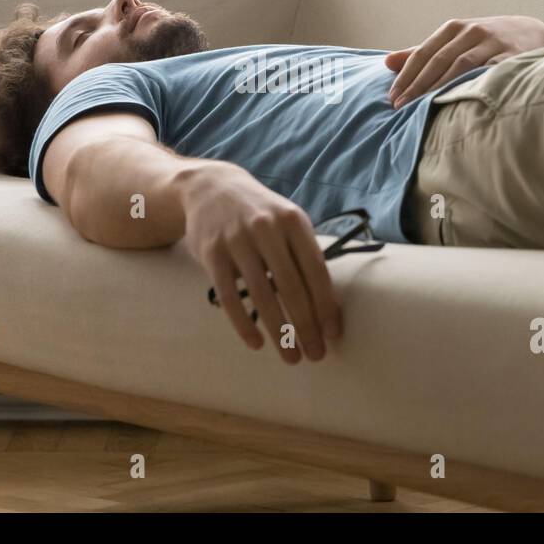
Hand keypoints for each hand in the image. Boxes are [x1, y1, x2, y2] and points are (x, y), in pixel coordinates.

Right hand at [178, 161, 341, 363]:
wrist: (210, 187)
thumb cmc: (260, 213)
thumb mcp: (286, 220)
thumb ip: (304, 254)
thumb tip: (327, 306)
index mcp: (292, 220)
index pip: (315, 269)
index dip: (326, 304)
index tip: (333, 334)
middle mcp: (266, 228)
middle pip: (291, 287)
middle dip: (306, 326)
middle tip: (316, 354)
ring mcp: (236, 240)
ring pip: (261, 295)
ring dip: (278, 331)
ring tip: (291, 356)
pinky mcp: (212, 253)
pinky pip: (228, 296)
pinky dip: (243, 323)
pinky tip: (256, 343)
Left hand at [384, 15, 543, 108]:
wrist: (532, 34)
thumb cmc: (485, 42)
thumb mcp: (454, 41)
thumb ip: (421, 53)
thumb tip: (386, 62)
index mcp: (453, 29)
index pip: (423, 53)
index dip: (406, 76)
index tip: (393, 98)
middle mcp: (472, 31)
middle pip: (439, 60)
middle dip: (418, 85)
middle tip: (402, 108)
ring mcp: (493, 42)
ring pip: (461, 65)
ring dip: (440, 86)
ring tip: (424, 107)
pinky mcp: (512, 55)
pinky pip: (489, 71)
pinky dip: (473, 84)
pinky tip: (460, 101)